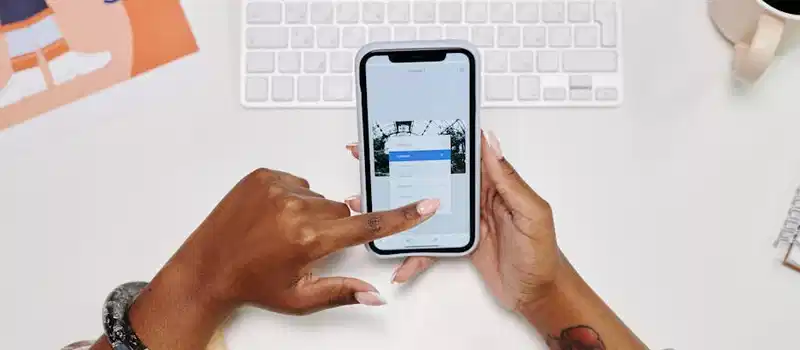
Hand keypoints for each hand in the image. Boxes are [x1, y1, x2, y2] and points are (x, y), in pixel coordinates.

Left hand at [168, 168, 439, 314]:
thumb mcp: (299, 297)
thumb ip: (342, 292)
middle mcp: (296, 209)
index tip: (425, 205)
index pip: (366, 226)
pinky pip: (296, 183)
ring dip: (310, 211)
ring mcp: (277, 188)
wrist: (207, 266)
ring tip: (282, 231)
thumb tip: (374, 294)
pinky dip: (291, 198)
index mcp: (309, 239)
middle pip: (341, 210)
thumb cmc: (251, 283)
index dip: (400, 217)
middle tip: (303, 244)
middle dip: (332, 227)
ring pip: (319, 197)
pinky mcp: (263, 176)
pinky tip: (272, 216)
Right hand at [345, 132, 564, 311]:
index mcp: (495, 184)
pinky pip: (431, 243)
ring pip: (425, 209)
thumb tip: (491, 144)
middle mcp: (477, 198)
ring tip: (370, 204)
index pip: (464, 154)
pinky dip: (415, 253)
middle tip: (372, 160)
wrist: (538, 294)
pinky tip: (401, 263)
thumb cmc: (542, 254)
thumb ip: (510, 180)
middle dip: (404, 168)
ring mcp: (465, 220)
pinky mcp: (458, 242)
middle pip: (436, 177)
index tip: (411, 128)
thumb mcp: (531, 214)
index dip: (439, 139)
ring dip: (399, 209)